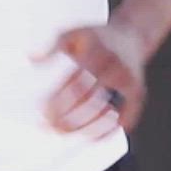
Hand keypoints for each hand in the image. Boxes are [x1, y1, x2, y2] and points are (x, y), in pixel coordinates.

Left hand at [35, 20, 147, 135]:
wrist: (132, 34)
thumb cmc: (98, 37)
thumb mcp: (73, 32)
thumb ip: (53, 46)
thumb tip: (33, 59)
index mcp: (97, 52)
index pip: (76, 83)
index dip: (60, 102)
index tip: (45, 113)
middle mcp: (114, 67)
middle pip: (90, 99)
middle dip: (69, 117)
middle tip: (51, 128)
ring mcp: (127, 81)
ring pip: (106, 111)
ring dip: (85, 127)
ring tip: (67, 135)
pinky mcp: (137, 91)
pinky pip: (127, 115)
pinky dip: (111, 128)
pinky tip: (95, 137)